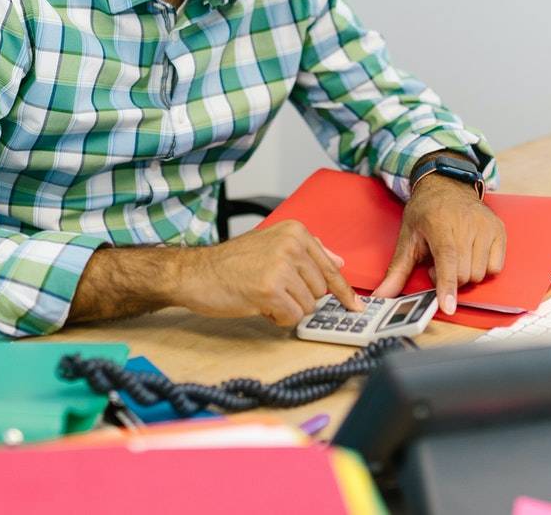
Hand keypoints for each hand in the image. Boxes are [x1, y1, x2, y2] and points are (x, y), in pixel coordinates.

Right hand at [174, 221, 361, 325]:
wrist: (195, 273)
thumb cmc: (231, 263)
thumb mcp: (271, 245)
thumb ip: (307, 252)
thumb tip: (338, 261)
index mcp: (295, 232)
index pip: (330, 267)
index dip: (343, 291)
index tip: (355, 307)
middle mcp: (292, 245)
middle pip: (320, 290)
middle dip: (299, 298)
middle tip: (273, 290)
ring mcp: (281, 266)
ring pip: (307, 306)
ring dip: (287, 308)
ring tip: (263, 295)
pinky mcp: (270, 289)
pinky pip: (292, 316)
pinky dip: (277, 317)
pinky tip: (259, 304)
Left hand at [373, 175, 505, 314]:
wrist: (447, 185)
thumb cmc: (426, 212)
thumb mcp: (407, 237)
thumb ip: (397, 270)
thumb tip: (383, 295)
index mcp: (440, 224)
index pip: (447, 260)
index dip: (447, 285)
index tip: (448, 306)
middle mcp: (467, 224)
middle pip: (463, 274)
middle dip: (449, 278)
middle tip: (438, 262)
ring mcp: (486, 227)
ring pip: (480, 274)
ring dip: (465, 274)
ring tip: (454, 256)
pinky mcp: (498, 230)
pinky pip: (495, 267)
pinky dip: (483, 268)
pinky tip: (470, 254)